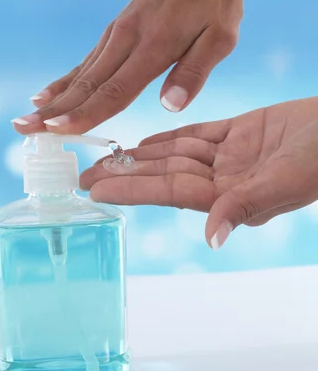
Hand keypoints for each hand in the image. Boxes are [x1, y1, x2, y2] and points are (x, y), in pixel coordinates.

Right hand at [12, 0, 244, 134]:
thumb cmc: (217, 0)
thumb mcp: (222, 37)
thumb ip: (195, 71)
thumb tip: (170, 106)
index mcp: (154, 44)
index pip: (114, 89)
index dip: (84, 113)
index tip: (55, 131)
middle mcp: (127, 38)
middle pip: (87, 84)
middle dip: (54, 112)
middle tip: (22, 130)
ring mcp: (117, 32)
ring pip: (82, 74)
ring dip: (53, 100)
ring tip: (26, 119)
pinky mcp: (116, 30)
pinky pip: (86, 61)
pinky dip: (65, 80)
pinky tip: (47, 94)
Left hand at [80, 98, 317, 249]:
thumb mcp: (286, 182)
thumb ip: (245, 206)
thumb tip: (212, 237)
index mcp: (232, 197)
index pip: (169, 192)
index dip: (132, 189)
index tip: (96, 189)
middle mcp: (225, 179)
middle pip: (164, 175)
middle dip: (125, 174)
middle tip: (86, 174)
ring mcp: (231, 156)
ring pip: (176, 154)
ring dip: (142, 155)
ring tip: (108, 155)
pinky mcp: (239, 133)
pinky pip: (196, 135)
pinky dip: (171, 137)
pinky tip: (146, 141)